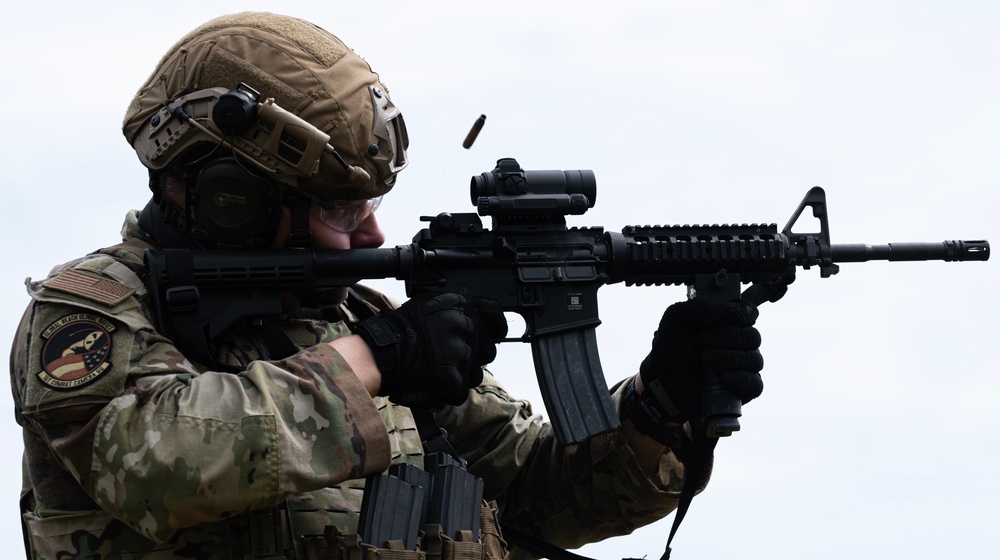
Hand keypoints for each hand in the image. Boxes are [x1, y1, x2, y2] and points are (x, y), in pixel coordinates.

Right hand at [354, 293, 506, 405]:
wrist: (381, 352)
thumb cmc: (400, 329)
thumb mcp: (431, 305)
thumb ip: (456, 310)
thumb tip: (477, 316)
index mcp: (462, 305)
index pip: (496, 317)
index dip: (494, 330)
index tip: (493, 336)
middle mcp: (466, 325)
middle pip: (487, 351)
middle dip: (471, 358)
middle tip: (447, 357)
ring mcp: (462, 352)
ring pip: (475, 374)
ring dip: (459, 376)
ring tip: (435, 369)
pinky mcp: (454, 377)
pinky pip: (460, 392)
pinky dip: (447, 392)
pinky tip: (431, 382)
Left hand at [638, 298, 763, 423]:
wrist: (662, 381)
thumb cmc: (670, 348)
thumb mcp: (678, 317)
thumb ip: (705, 306)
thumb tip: (740, 310)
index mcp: (727, 322)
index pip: (750, 314)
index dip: (738, 317)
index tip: (714, 322)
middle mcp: (739, 343)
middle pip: (752, 337)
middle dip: (725, 338)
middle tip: (701, 343)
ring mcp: (742, 367)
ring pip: (754, 360)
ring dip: (727, 359)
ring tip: (705, 361)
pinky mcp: (742, 389)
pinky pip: (755, 384)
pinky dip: (740, 380)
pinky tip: (722, 378)